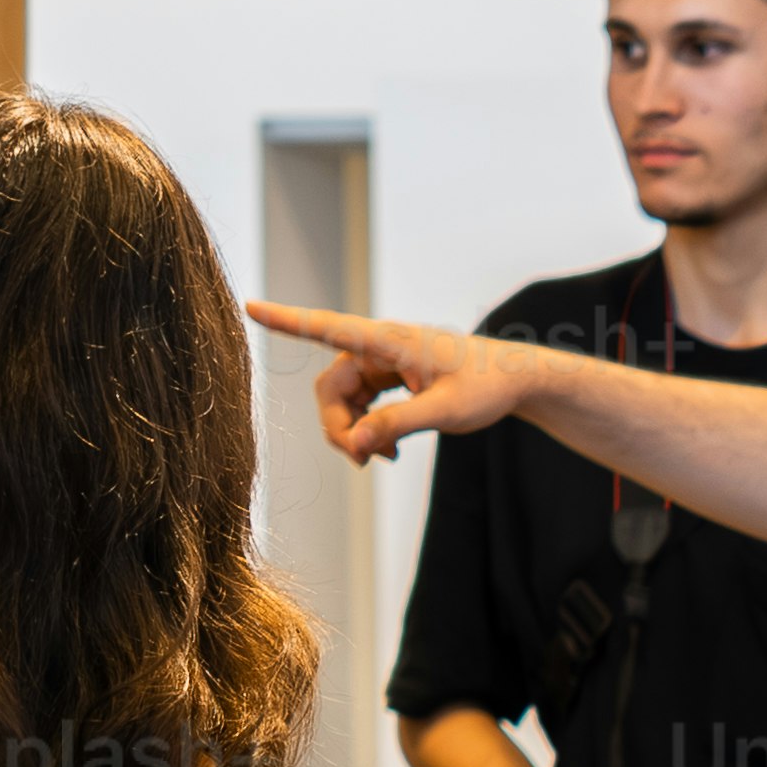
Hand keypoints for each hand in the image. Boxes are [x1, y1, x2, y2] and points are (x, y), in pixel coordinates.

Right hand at [257, 296, 519, 456]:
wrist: (516, 378)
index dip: (287, 320)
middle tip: (364, 461)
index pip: (327, 327)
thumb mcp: (446, 411)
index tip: (250, 306)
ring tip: (383, 458)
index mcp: (390, 341)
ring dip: (353, 432)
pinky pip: (361, 404)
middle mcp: (380, 346)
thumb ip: (398, 425)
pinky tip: (388, 450)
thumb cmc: (487, 386)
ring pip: (343, 398)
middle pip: (331, 385)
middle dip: (339, 425)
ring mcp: (384, 362)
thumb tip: (356, 444)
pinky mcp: (390, 377)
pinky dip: (367, 429)